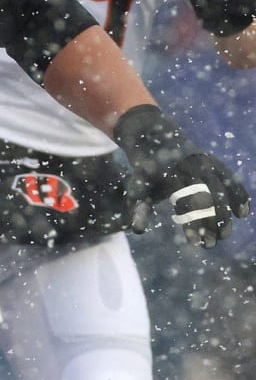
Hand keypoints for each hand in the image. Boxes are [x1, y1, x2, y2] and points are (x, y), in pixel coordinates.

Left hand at [114, 104, 250, 247]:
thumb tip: (138, 230)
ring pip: (220, 188)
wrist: (154, 136)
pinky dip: (238, 194)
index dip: (191, 223)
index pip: (184, 201)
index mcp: (170, 173)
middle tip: (211, 243)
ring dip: (225, 213)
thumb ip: (139, 207)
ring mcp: (204, 162)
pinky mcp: (214, 162)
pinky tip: (243, 213)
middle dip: (210, 222)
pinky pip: (230, 177)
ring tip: (225, 235)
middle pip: (206, 197)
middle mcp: (190, 167)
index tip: (194, 243)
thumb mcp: (139, 186)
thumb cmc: (148, 171)